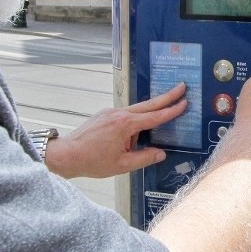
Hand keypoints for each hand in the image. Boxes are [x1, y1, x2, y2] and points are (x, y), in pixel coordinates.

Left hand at [45, 83, 186, 178]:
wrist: (66, 155)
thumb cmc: (92, 161)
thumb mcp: (122, 165)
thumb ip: (144, 158)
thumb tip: (161, 154)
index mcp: (126, 125)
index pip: (155, 116)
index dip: (172, 110)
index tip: (184, 103)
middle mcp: (119, 114)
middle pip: (149, 103)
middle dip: (167, 95)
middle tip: (182, 87)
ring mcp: (111, 112)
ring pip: (137, 108)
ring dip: (152, 108)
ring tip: (162, 110)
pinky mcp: (105, 115)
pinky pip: (126, 113)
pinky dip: (136, 118)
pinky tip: (135, 130)